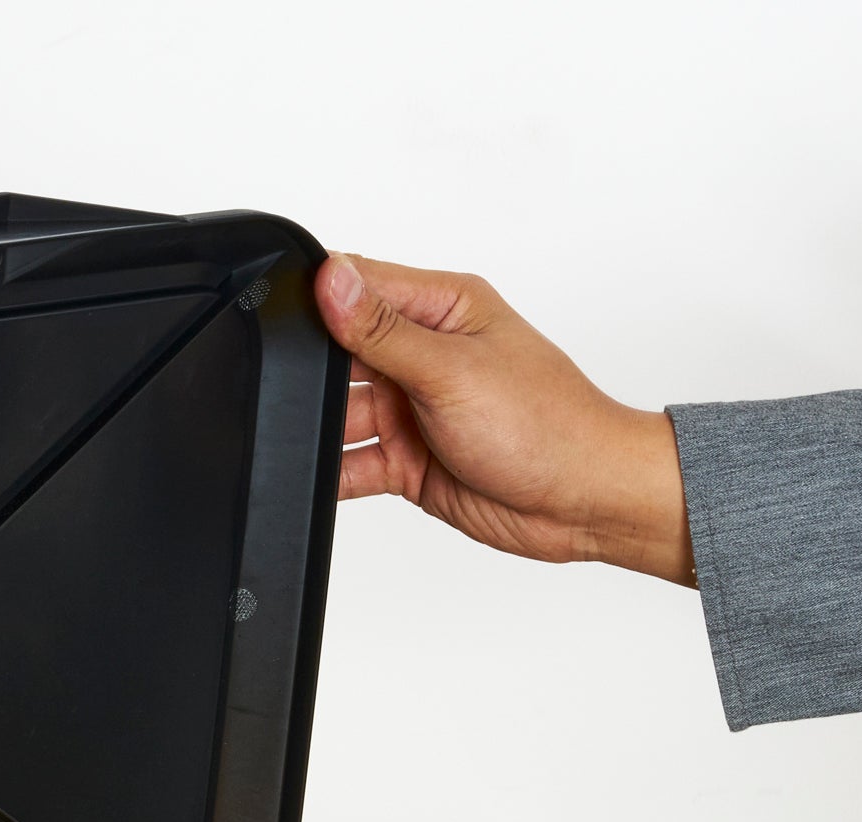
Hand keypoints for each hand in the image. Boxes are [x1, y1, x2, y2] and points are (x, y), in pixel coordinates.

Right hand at [315, 254, 694, 584]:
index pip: (361, 285)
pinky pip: (353, 463)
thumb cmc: (546, 425)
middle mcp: (424, 355)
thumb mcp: (452, 368)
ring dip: (322, 426)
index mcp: (442, 309)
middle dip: (315, 372)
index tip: (282, 314)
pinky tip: (313, 475)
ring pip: (342, 413)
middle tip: (294, 389)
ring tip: (304, 436)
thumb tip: (331, 278)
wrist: (580, 502)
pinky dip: (332, 471)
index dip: (319, 297)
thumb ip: (383, 329)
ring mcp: (415, 410)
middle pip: (341, 353)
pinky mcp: (409, 461)